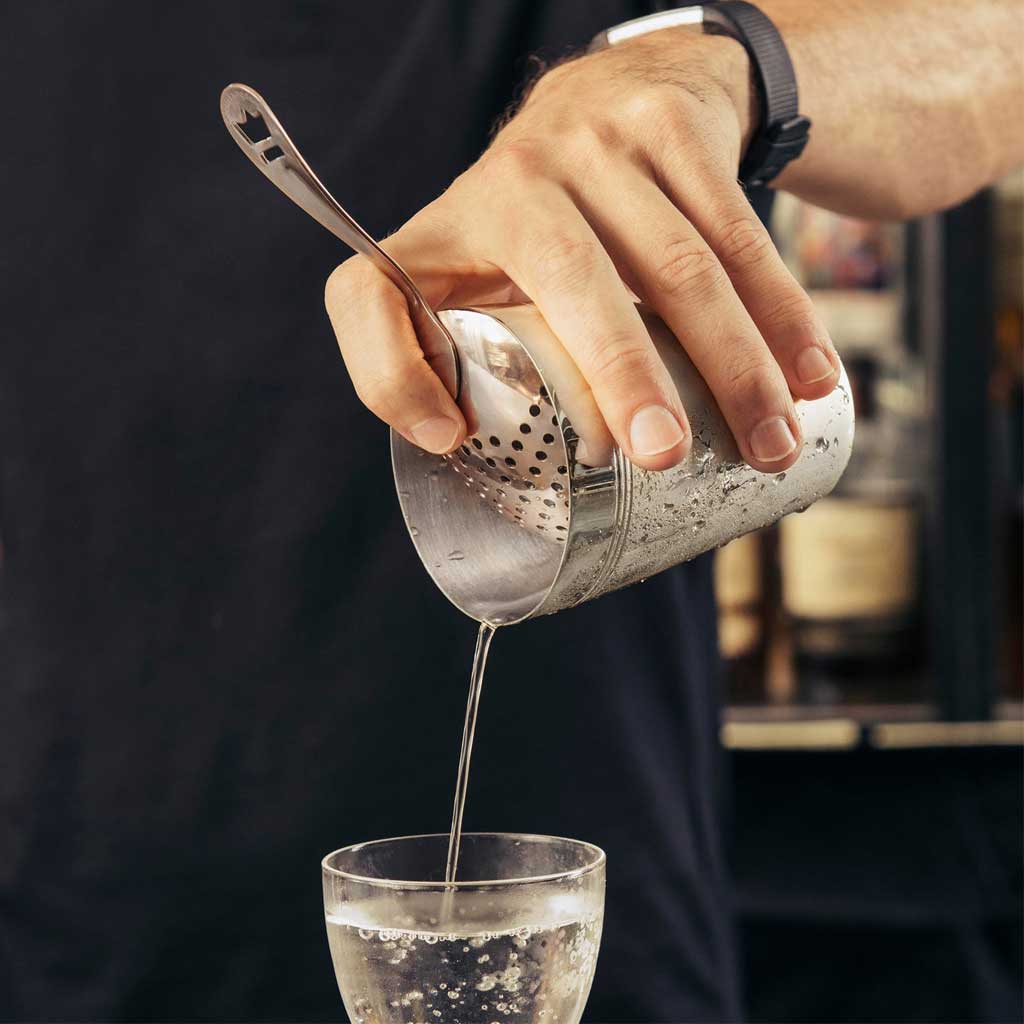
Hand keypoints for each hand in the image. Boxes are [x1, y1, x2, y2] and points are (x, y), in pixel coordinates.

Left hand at [324, 28, 839, 471]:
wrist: (622, 92)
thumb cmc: (539, 223)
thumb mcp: (472, 270)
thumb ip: (444, 345)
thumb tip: (448, 437)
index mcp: (443, 230)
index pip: (370, 294)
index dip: (388, 374)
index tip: (450, 440)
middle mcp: (514, 175)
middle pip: (571, 280)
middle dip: (623, 375)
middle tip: (665, 456)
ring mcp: (601, 144)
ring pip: (679, 264)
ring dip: (736, 366)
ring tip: (769, 446)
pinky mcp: (676, 129)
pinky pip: (739, 232)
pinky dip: (782, 314)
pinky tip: (811, 376)